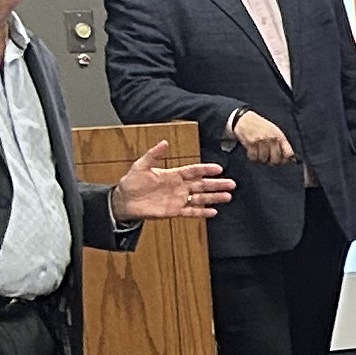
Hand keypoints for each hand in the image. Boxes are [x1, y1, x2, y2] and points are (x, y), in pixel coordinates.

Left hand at [108, 136, 233, 224]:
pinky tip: (213, 211)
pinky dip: (202, 212)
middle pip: (202, 185)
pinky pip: (191, 212)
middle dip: (217, 184)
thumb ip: (154, 155)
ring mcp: (178, 199)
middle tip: (231, 184)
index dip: (206, 169)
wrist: (124, 201)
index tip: (218, 168)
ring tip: (227, 197)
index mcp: (173, 174)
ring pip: (200, 198)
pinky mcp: (174, 211)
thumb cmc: (131, 182)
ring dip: (214, 197)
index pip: (193, 171)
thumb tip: (164, 142)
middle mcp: (179, 187)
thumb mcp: (141, 166)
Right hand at [227, 109, 297, 167]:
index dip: (285, 160)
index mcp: (280, 136)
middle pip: (275, 160)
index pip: (288, 154)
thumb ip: (282, 144)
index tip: (281, 161)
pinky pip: (253, 157)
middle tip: (267, 159)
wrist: (246, 119)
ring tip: (258, 152)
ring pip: (263, 159)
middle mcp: (272, 139)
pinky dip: (252, 157)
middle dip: (271, 162)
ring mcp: (261, 141)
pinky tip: (252, 151)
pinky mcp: (251, 143)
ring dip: (260, 158)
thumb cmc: (262, 127)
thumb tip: (289, 159)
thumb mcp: (275, 132)